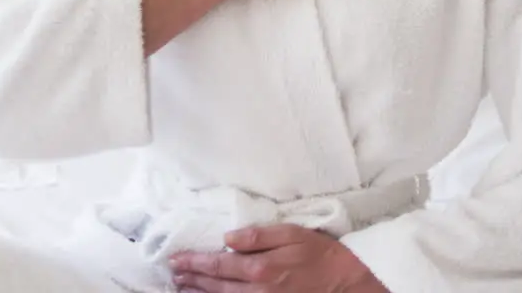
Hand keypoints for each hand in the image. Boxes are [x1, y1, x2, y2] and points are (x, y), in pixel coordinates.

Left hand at [168, 224, 386, 292]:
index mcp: (260, 268)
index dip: (194, 262)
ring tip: (182, 289)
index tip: (176, 259)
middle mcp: (257, 292)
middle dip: (192, 280)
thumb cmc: (322, 255)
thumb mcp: (292, 234)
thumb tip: (228, 237)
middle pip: (215, 287)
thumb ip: (258, 236)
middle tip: (174, 274)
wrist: (347, 284)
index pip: (218, 265)